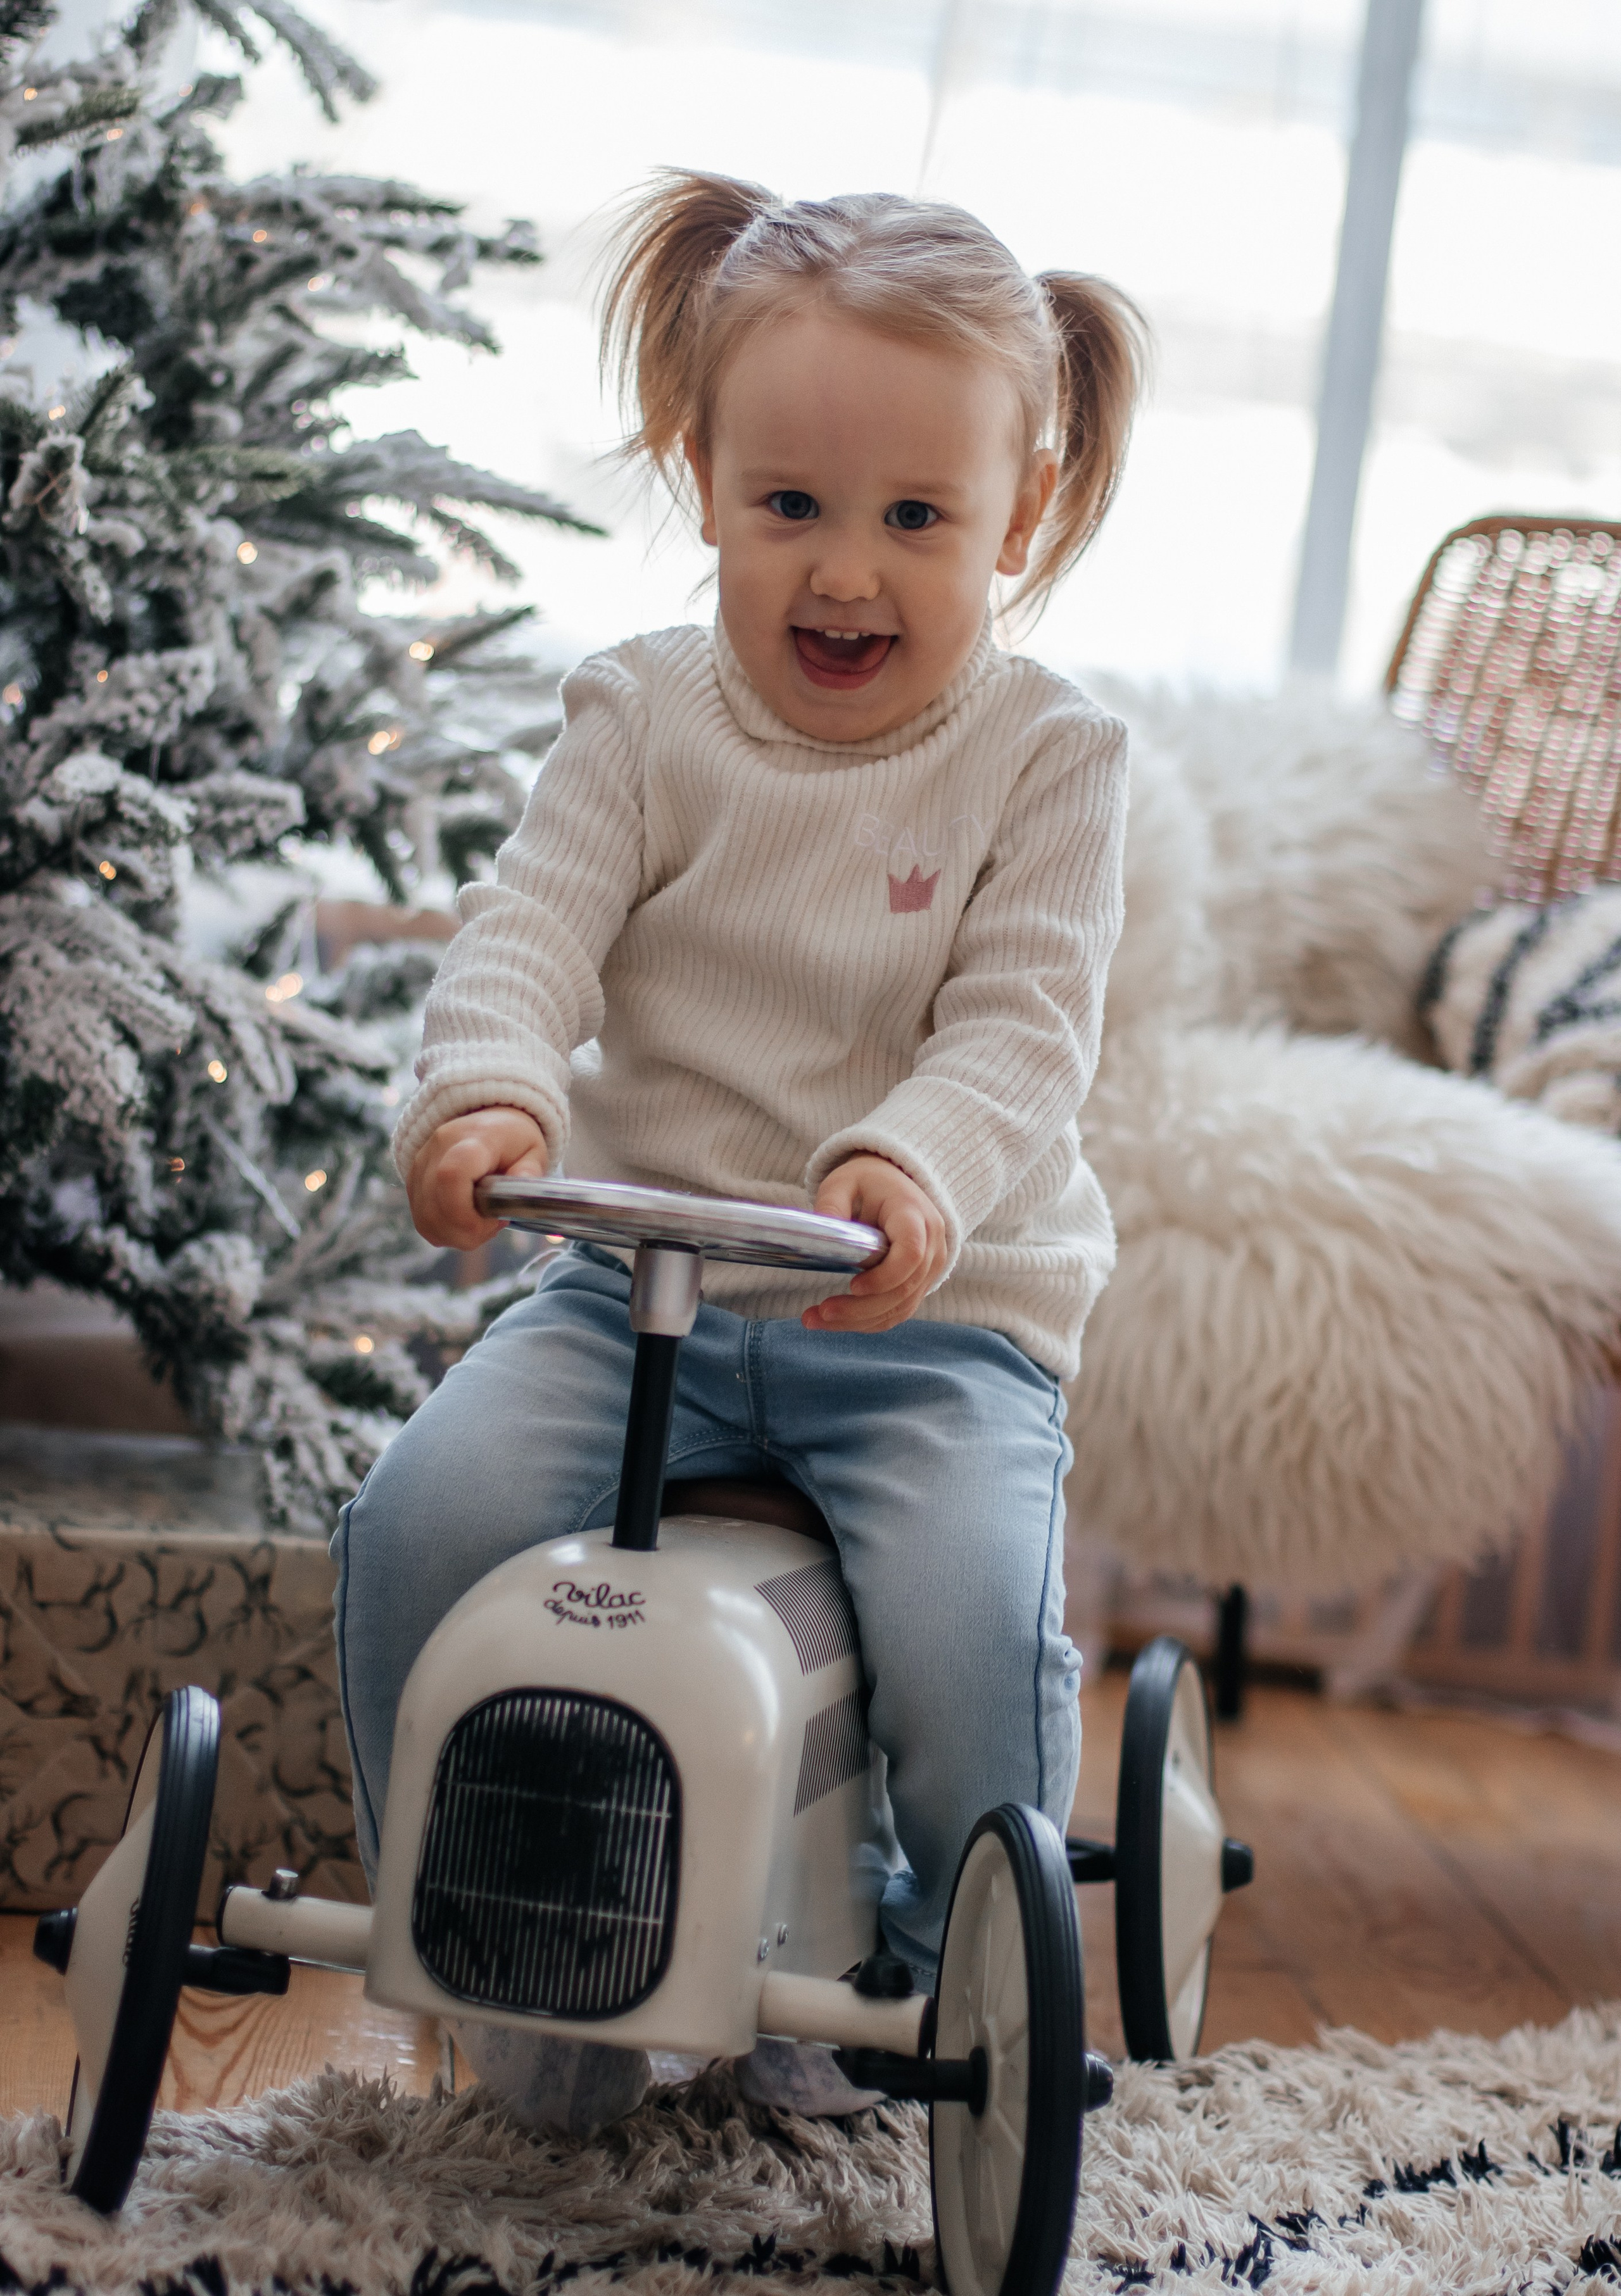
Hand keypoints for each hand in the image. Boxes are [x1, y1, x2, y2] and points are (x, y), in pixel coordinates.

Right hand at [406, 1109, 547, 1249]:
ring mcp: (420, 1167)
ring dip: (456, 1235)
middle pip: (435, 1208)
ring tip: (481, 1223)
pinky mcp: (413, 1182)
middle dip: (467, 1232)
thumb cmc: (512, 1139)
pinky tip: (466, 1222)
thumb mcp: (534, 1150)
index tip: (495, 1220)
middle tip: (494, 1223)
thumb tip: (520, 1197)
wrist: (487, 1121)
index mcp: (473, 1139)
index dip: (467, 1214)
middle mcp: (437, 1150)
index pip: (451, 1176)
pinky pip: (422, 1221)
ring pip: (426, 1220)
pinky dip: (445, 1232)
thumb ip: (528, 1173)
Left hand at [803, 1154, 948, 1333]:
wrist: (895, 1183)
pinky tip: (837, 1321)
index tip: (852, 1286)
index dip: (885, 1277)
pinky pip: (899, 1310)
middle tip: (820, 1313)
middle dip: (861, 1308)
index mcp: (914, 1215)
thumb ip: (831, 1205)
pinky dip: (869, 1320)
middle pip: (904, 1288)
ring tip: (816, 1320)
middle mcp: (932, 1244)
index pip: (911, 1253)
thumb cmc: (867, 1183)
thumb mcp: (843, 1182)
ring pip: (901, 1306)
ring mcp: (931, 1266)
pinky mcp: (921, 1282)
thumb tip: (817, 1236)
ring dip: (860, 1321)